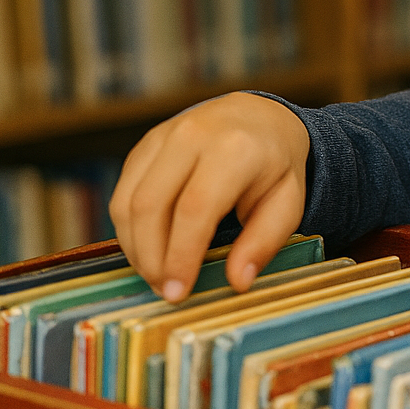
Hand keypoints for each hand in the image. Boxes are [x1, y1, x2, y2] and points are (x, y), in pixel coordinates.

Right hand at [108, 92, 310, 301]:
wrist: (258, 117)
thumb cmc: (274, 164)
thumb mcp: (287, 202)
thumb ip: (264, 242)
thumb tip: (237, 281)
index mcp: (234, 149)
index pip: (194, 208)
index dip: (180, 255)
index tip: (178, 291)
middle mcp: (192, 136)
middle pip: (151, 206)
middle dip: (152, 258)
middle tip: (166, 290)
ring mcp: (161, 137)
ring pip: (127, 202)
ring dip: (135, 248)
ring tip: (157, 275)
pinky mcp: (143, 147)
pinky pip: (122, 194)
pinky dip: (129, 230)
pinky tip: (149, 250)